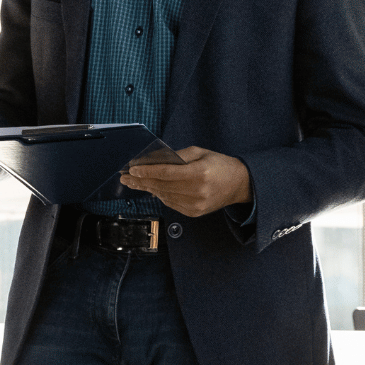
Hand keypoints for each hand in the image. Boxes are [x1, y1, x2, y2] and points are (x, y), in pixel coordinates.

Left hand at [122, 147, 250, 217]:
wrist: (239, 184)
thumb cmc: (219, 165)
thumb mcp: (200, 152)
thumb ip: (178, 156)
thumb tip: (155, 160)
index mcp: (200, 173)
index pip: (166, 173)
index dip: (147, 171)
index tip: (132, 169)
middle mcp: (197, 191)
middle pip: (162, 186)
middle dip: (142, 181)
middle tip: (125, 177)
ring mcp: (196, 205)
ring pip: (164, 196)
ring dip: (148, 189)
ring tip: (134, 183)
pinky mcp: (194, 212)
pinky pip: (171, 203)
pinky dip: (160, 195)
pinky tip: (152, 189)